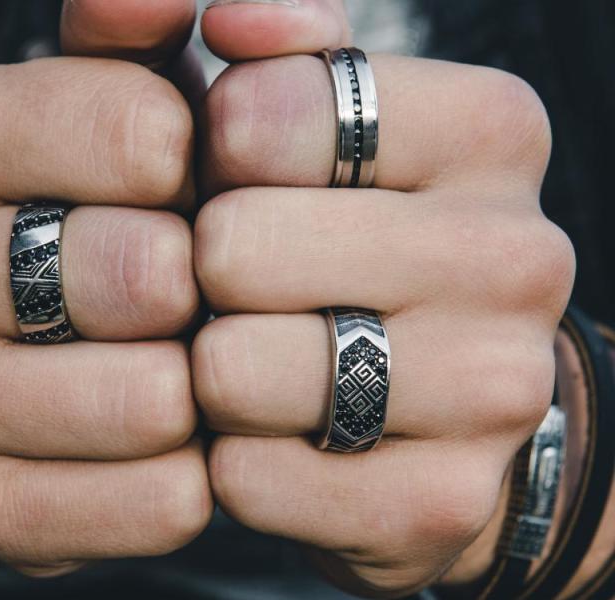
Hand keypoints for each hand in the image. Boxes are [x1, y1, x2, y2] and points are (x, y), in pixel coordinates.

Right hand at [0, 0, 211, 576]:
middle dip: (201, 287)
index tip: (185, 186)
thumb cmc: (66, 218)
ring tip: (177, 368)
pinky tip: (165, 446)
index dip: (206, 166)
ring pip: (158, 399)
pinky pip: (159, 500)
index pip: (145, 130)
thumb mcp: (104, 99)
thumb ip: (148, 31)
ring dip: (202, 388)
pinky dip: (190, 474)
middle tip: (183, 293)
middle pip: (151, 273)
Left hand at [193, 1, 574, 595]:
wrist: (435, 393)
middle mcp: (518, 256)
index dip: (214, 150)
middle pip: (234, 248)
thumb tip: (228, 15)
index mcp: (488, 131)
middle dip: (203, 269)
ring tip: (248, 357)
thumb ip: (265, 44)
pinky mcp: (440, 502)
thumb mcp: (308, 116)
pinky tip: (270, 435)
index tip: (237, 174)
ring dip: (210, 368)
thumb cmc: (345, 232)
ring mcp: (494, 391)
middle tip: (234, 283)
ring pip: (235, 371)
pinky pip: (248, 478)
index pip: (264, 112)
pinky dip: (230, 458)